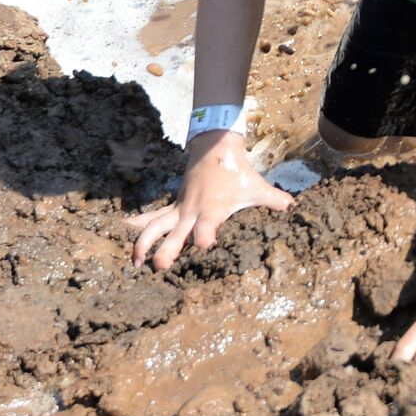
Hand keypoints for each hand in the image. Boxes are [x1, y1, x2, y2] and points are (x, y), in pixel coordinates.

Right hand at [126, 130, 293, 270]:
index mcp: (213, 209)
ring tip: (135, 262)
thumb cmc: (237, 172)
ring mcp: (180, 208)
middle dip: (167, 249)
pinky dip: (137, 223)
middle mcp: (192, 211)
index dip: (205, 236)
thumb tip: (294, 207)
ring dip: (143, 243)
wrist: (215, 148)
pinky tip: (121, 230)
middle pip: (175, 233)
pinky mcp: (174, 206)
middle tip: (159, 267)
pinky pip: (152, 216)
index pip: (207, 227)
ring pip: (156, 226)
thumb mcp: (257, 186)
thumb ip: (274, 199)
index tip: (204, 246)